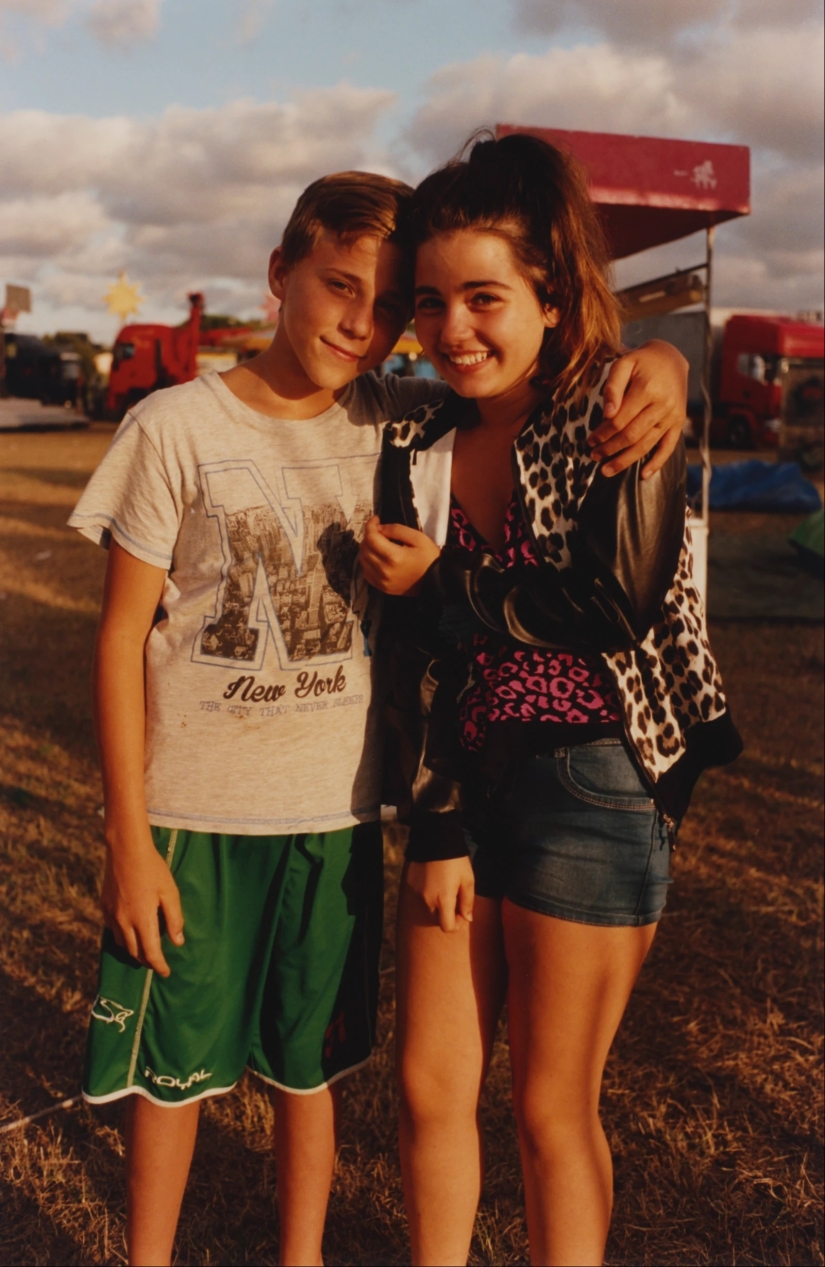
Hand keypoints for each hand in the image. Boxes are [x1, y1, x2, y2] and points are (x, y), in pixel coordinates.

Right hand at [101, 827, 184, 975]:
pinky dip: (122, 938)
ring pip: (121, 944)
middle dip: (147, 961)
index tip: (166, 972)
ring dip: (133, 951)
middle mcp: (124, 922)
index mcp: (142, 920)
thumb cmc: (153, 869)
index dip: (159, 966)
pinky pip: (112, 930)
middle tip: (157, 963)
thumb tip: (177, 942)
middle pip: (134, 952)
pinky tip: (129, 933)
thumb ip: (174, 919)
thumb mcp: (170, 893)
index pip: (150, 953)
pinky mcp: (104, 906)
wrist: (126, 850)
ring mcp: (111, 915)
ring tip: (144, 950)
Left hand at [359, 515, 440, 594]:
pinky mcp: (383, 588)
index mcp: (394, 557)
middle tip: (378, 530)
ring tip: (377, 543)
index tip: (376, 519)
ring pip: (363, 561)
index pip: (371, 537)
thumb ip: (397, 530)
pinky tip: (376, 558)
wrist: (437, 582)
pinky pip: (367, 574)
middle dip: (368, 536)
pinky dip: (368, 563)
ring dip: (366, 549)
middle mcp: (384, 570)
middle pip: (365, 549)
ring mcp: (382, 582)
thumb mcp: (418, 538)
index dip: (370, 525)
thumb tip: (379, 528)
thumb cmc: (430, 558)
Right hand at [406, 858, 474, 932]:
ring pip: (429, 908)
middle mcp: (428, 900)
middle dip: (447, 914)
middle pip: (437, 919)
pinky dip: (428, 894)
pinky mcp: (411, 885)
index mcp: (443, 900)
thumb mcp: (468, 879)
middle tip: (454, 897)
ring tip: (444, 887)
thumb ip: (468, 902)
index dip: (457, 924)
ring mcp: (417, 893)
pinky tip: (434, 880)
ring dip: (437, 904)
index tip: (461, 913)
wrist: (435, 839)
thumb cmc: (456, 860)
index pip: (447, 927)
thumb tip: (467, 918)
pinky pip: (421, 897)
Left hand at [590, 339, 688, 478]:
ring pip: (647, 444)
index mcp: (648, 389)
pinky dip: (657, 463)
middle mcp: (663, 405)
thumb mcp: (623, 364)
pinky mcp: (679, 422)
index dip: (603, 434)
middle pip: (632, 435)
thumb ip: (612, 387)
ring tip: (607, 470)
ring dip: (626, 460)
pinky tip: (643, 475)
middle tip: (594, 456)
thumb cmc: (641, 361)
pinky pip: (669, 447)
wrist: (671, 358)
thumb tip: (607, 414)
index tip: (590, 441)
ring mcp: (673, 416)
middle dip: (610, 449)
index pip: (620, 420)